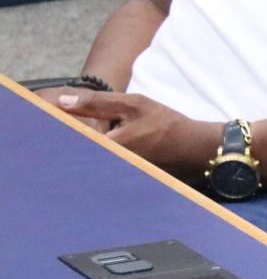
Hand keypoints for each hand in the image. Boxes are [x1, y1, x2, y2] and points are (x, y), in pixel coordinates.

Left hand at [45, 88, 217, 170]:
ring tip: (92, 137)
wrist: (195, 148)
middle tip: (76, 129)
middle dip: (72, 140)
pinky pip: (101, 166)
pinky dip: (97, 157)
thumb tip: (64, 101)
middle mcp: (110, 164)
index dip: (62, 128)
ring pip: (88, 160)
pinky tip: (105, 148)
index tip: (58, 119)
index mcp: (110, 146)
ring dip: (84, 149)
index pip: (72, 138)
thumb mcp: (135, 104)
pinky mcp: (122, 178)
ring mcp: (116, 173)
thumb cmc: (168, 125)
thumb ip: (98, 102)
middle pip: (77, 153)